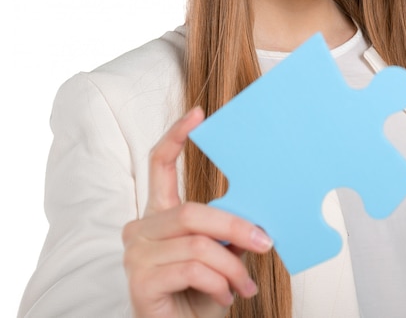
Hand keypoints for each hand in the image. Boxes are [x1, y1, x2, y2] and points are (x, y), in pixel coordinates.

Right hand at [122, 107, 272, 317]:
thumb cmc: (201, 295)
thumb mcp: (219, 256)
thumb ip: (227, 230)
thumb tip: (256, 213)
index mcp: (158, 215)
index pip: (158, 164)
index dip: (176, 135)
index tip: (197, 113)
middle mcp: (140, 229)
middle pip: (190, 211)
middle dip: (234, 226)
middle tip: (265, 241)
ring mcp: (136, 255)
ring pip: (197, 242)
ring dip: (232, 265)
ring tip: (246, 284)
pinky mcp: (140, 281)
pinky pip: (193, 268)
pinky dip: (220, 283)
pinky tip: (228, 296)